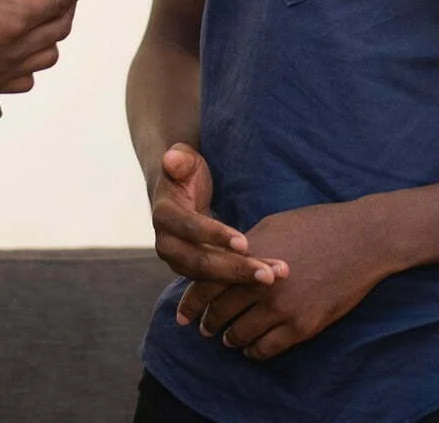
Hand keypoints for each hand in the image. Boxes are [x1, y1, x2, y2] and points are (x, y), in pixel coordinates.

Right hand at [0, 0, 82, 91]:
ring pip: (48, 56)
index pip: (60, 2)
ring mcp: (1, 72)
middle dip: (66, 6)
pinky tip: (19, 47)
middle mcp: (13, 51)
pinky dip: (31, 63)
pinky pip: (25, 79)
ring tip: (38, 16)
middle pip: (60, 29)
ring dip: (51, 35)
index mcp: (12, 20)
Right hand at [150, 144, 286, 290]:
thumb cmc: (186, 172)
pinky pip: (217, 281)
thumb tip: (171, 158)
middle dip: (235, 268)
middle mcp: (167, 244)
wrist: (178, 192)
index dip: (215, 235)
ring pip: (210, 277)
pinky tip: (269, 278)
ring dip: (243, 279)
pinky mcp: (194, 270)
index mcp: (164, 215)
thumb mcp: (184, 160)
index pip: (190, 228)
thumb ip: (180, 159)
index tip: (244, 243)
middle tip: (268, 274)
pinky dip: (242, 281)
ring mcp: (179, 261)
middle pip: (201, 262)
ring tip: (274, 277)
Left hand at [177, 201, 397, 360]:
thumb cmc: (318, 224)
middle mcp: (260, 285)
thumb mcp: (273, 225)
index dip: (191, 303)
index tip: (184, 314)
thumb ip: (245, 248)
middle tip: (204, 328)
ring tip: (228, 338)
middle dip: (208, 323)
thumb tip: (222, 261)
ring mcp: (282, 307)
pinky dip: (254, 351)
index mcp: (250, 257)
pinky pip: (266, 348)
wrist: (363, 239)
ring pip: (239, 334)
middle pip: (219, 312)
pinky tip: (252, 347)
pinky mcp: (303, 325)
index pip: (207, 285)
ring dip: (229, 338)